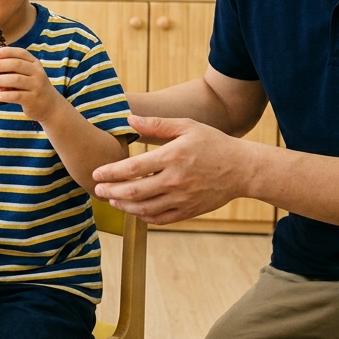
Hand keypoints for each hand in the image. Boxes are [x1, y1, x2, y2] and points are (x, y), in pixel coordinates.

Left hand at [0, 47, 69, 121]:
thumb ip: (16, 69)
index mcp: (35, 64)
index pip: (21, 53)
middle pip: (17, 65)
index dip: (8, 52)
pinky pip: (17, 96)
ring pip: (16, 80)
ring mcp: (36, 86)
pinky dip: (5, 95)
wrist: (50, 106)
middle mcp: (37, 73)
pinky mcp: (33, 99)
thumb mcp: (30, 75)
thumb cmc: (33, 87)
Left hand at [91, 115, 252, 224]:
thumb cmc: (213, 143)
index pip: (133, 168)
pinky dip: (143, 217)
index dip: (111, 172)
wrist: (242, 169)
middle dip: (111, 191)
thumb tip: (129, 119)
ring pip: (144, 209)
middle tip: (97, 189)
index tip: (96, 173)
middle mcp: (175, 181)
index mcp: (172, 157)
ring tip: (112, 199)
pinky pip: (160, 219)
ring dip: (124, 205)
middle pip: (134, 192)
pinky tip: (134, 210)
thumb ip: (157, 124)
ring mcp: (182, 199)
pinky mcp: (189, 211)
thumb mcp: (187, 126)